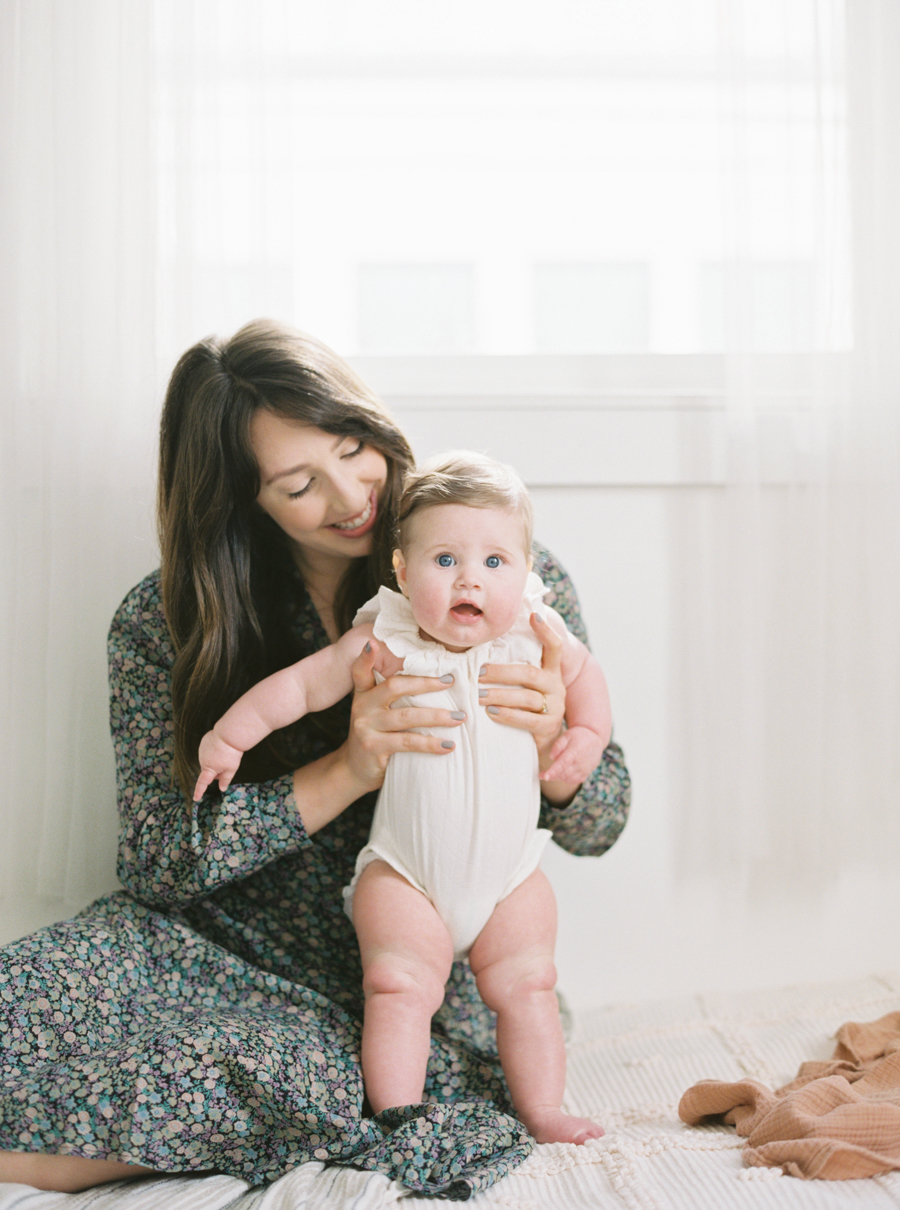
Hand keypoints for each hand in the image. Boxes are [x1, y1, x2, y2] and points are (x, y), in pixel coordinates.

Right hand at [194, 731, 243, 800]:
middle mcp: (202, 760)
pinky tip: (221, 746)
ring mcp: (201, 750)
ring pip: (208, 760)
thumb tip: (222, 789)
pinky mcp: (203, 743)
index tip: (196, 798)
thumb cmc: (231, 753)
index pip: (202, 783)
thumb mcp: (231, 769)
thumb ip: (225, 780)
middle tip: (227, 763)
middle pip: (209, 770)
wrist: (229, 734)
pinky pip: (208, 750)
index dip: (199, 791)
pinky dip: (213, 751)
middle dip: (216, 770)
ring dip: (215, 760)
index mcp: (209, 769)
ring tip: (224, 753)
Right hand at [341, 639, 464, 794]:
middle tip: (451, 681)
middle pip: (394, 687)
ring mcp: (366, 728)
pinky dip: (431, 743)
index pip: (361, 671)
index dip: (365, 657)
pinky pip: (408, 742)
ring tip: (460, 717)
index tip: (373, 643)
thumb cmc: (376, 735)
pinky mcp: (374, 748)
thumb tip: (434, 677)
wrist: (354, 769)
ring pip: (407, 717)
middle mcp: (362, 707)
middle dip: (426, 683)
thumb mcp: (376, 712)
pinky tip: (448, 745)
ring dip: (437, 716)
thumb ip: (392, 695)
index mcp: (363, 694)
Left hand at [478, 612, 565, 762]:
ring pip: (527, 696)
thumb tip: (482, 647)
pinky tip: (491, 713)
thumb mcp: (523, 687)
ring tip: (478, 695)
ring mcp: (555, 707)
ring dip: (500, 694)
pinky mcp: (550, 727)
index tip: (534, 614)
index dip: (546, 631)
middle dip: (501, 672)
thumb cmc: (524, 708)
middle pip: (530, 673)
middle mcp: (556, 686)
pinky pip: (528, 720)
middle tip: (478, 673)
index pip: (554, 647)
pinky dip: (508, 715)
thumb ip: (513, 670)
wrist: (543, 744)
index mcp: (550, 672)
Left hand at [540, 725, 604, 784]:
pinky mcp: (587, 773)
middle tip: (543, 774)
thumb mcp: (567, 735)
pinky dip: (567, 779)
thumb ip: (558, 745)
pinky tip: (564, 773)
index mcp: (574, 751)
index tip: (545, 776)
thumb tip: (551, 757)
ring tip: (555, 771)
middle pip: (563, 774)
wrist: (595, 738)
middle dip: (552, 775)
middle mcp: (580, 762)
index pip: (563, 764)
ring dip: (559, 777)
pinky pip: (575, 781)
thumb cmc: (579, 735)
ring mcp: (585, 769)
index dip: (553, 771)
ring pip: (568, 779)